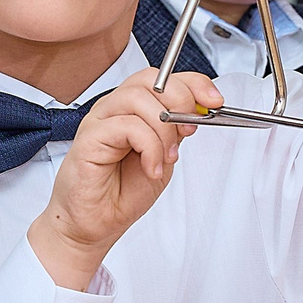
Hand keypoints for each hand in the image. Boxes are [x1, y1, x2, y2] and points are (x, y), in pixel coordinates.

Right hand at [27, 70, 212, 288]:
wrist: (95, 225)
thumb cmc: (121, 194)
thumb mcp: (163, 158)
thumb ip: (175, 132)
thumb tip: (196, 112)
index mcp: (132, 109)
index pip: (162, 77)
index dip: (192, 83)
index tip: (213, 101)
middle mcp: (114, 109)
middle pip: (150, 79)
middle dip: (180, 101)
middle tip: (187, 131)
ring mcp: (100, 120)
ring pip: (138, 98)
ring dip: (163, 130)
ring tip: (165, 158)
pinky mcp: (89, 137)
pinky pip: (126, 126)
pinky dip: (148, 148)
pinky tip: (150, 168)